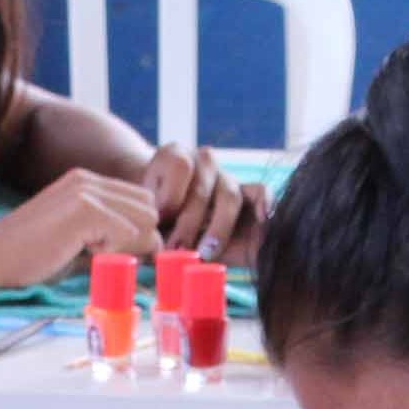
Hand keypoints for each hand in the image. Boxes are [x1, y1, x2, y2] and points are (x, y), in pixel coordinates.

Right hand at [0, 168, 160, 289]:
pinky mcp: (87, 210)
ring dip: (127, 246)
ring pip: (145, 221)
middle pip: (149, 209)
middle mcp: (89, 180)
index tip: (114, 252)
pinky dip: (112, 252)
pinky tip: (82, 252)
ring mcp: (88, 191)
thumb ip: (106, 233)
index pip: (139, 201)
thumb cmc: (26, 255)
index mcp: (85, 182)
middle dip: (139, 238)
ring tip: (90, 253)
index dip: (137, 231)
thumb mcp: (73, 235)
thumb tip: (148, 245)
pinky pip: (128, 235)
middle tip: (105, 256)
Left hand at [139, 144, 265, 262]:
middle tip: (177, 250)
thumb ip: (147, 228)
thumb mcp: (144, 216)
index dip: (169, 196)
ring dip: (218, 228)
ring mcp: (227, 176)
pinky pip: (260, 192)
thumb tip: (152, 251)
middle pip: (202, 191)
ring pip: (230, 197)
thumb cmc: (152, 217)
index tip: (158, 221)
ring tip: (206, 253)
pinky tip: (262, 219)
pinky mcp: (248, 193)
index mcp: (174, 155)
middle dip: (188, 225)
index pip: (180, 166)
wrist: (166, 217)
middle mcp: (203, 161)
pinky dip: (264, 204)